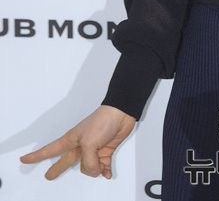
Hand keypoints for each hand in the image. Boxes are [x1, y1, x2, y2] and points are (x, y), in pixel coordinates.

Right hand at [20, 105, 135, 179]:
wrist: (121, 114)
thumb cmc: (102, 121)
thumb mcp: (89, 144)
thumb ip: (88, 162)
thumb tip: (94, 172)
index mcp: (70, 140)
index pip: (49, 150)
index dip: (36, 156)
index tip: (24, 159)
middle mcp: (80, 145)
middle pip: (65, 161)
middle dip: (57, 169)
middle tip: (48, 176)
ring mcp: (92, 149)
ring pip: (87, 168)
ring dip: (94, 169)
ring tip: (100, 165)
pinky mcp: (105, 150)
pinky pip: (102, 166)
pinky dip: (105, 170)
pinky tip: (107, 173)